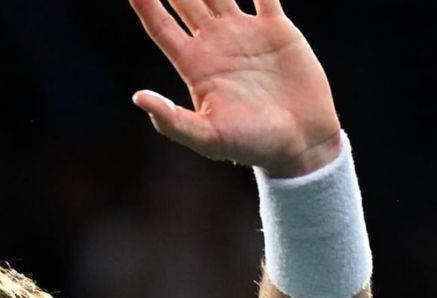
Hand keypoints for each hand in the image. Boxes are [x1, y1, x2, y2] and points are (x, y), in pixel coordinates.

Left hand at [129, 0, 341, 176]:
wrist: (298, 142)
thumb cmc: (251, 145)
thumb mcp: (207, 139)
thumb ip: (172, 121)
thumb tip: (138, 98)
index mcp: (195, 66)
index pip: (161, 26)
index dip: (145, 3)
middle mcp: (215, 44)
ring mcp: (244, 32)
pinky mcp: (275, 27)